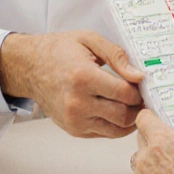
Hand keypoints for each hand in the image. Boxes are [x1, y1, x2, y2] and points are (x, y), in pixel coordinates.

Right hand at [0, 30, 144, 137]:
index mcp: (83, 78)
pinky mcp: (74, 129)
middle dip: (138, 107)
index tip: (142, 84)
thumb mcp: (90, 40)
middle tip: (142, 96)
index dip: (140, 90)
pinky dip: (115, 124)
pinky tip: (116, 109)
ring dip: (130, 119)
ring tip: (132, 104)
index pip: (125, 94)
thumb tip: (139, 76)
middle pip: (124, 115)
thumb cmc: (60, 50)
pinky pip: (104, 133)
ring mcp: (74, 120)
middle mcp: (77, 103)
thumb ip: (118, 56)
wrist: (30, 67)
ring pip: (116, 129)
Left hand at [132, 110, 173, 173]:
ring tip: (173, 165)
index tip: (156, 117)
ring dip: (152, 159)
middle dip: (154, 138)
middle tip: (172, 143)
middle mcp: (146, 159)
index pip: (143, 118)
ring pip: (140, 160)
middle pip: (141, 138)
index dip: (150, 115)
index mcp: (162, 142)